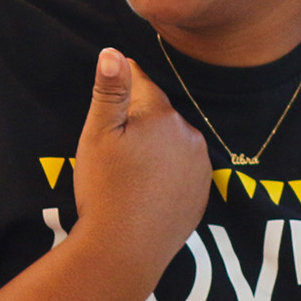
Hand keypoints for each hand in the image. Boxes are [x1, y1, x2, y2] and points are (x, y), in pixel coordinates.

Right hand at [65, 48, 209, 265]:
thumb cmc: (104, 189)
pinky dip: (167, 173)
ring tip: (130, 172)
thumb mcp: (97, 135)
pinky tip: (146, 189)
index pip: (140, 81)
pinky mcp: (203, 193)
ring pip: (173, 141)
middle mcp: (189, 134)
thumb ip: (110, 90)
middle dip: (138, 121)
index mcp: (162, 114)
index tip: (107, 104)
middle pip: (158, 113)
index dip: (119, 90)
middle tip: (113, 150)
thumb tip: (113, 51)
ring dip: (155, 146)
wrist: (125, 250)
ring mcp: (200, 166)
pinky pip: (183, 169)